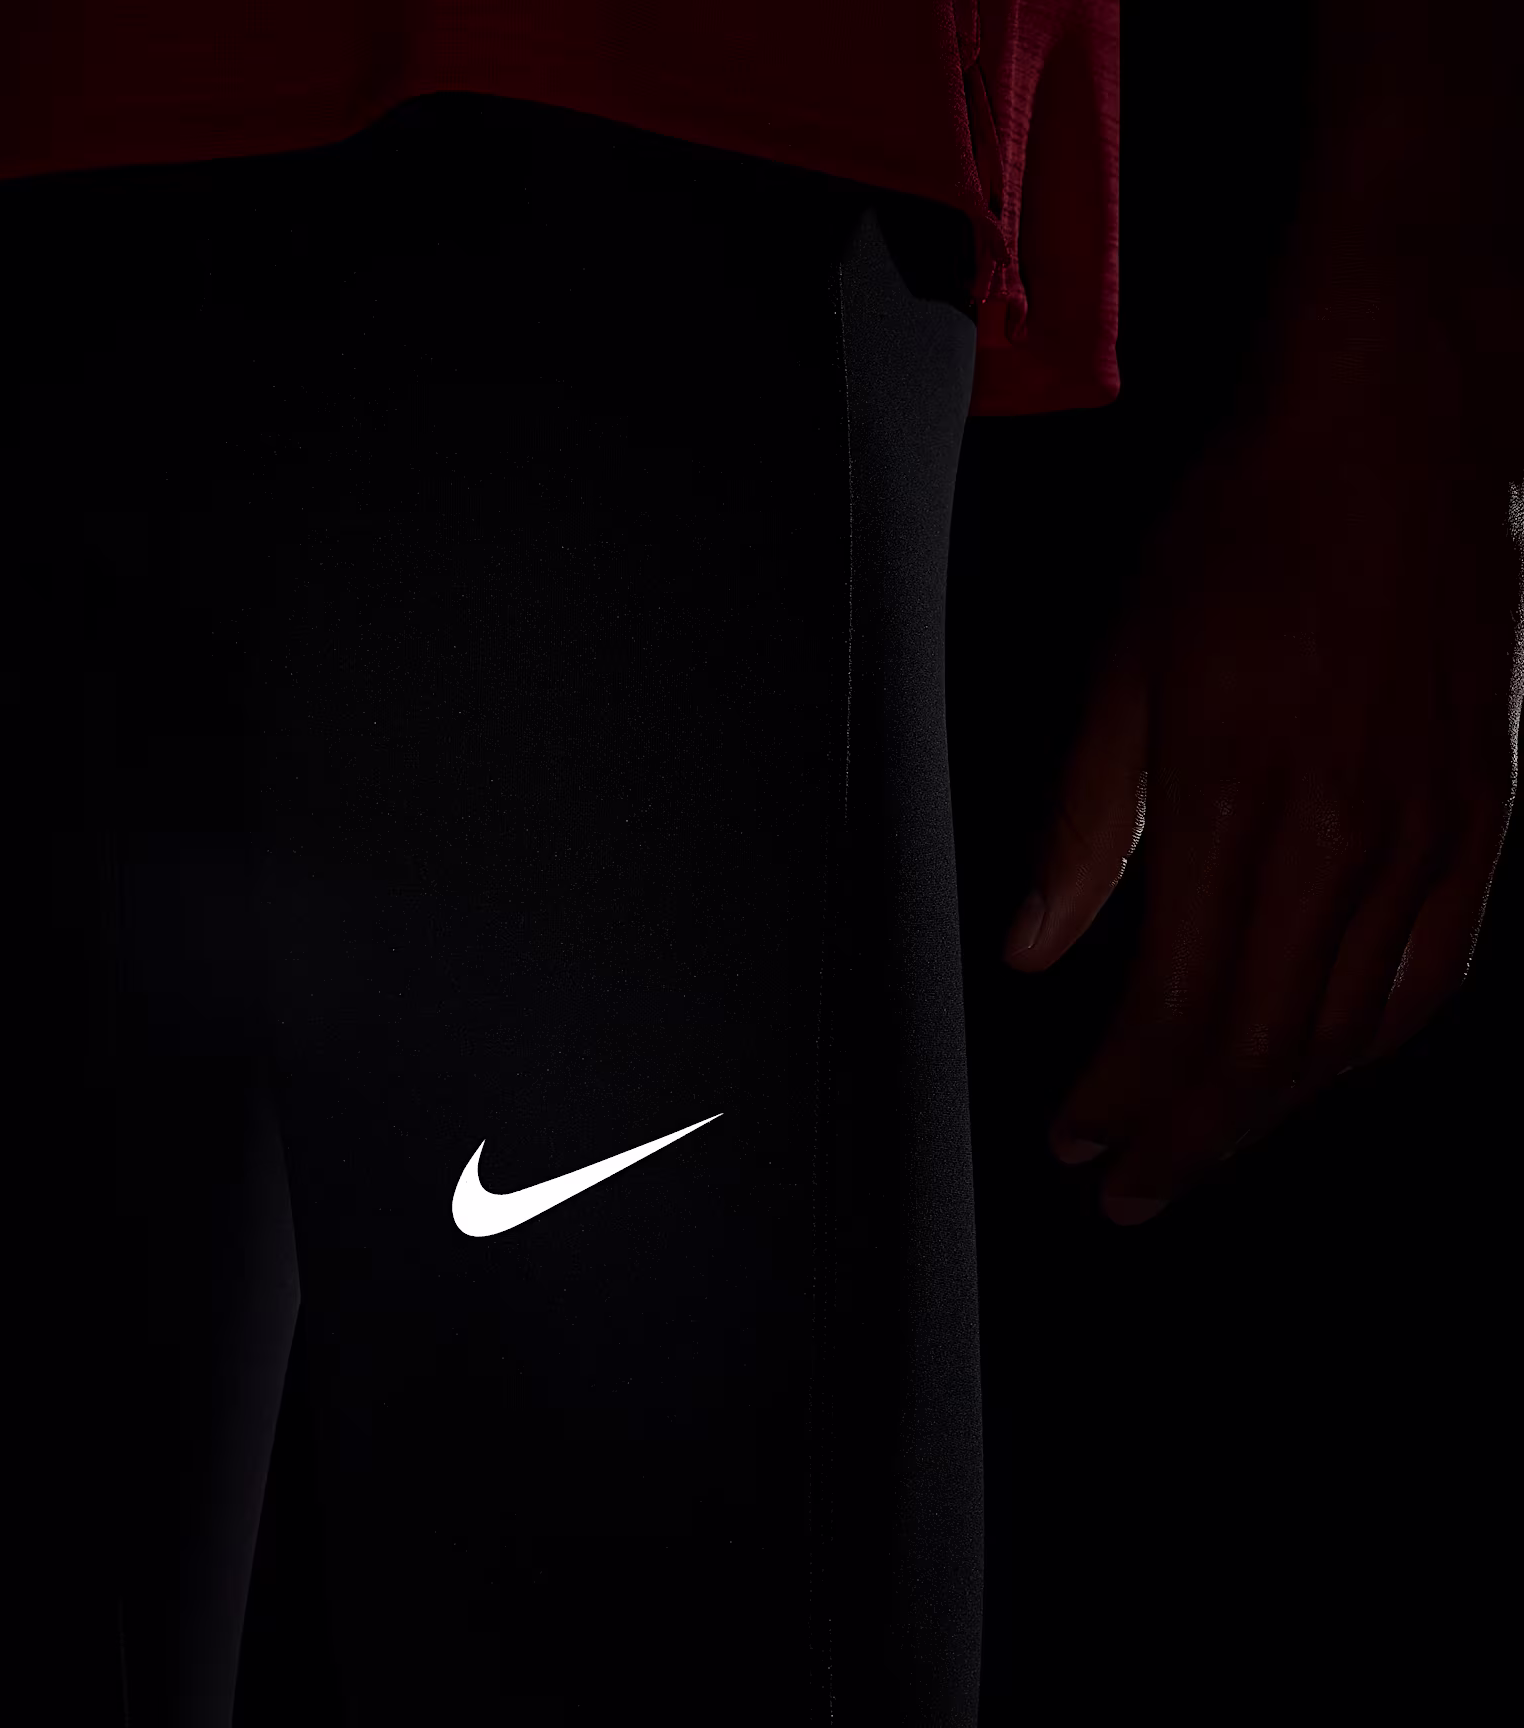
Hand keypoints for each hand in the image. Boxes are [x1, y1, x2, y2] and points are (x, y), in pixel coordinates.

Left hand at [1002, 381, 1522, 1225]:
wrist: (1401, 430)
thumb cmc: (1244, 535)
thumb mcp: (1126, 667)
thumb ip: (1084, 826)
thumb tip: (1035, 949)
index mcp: (1240, 804)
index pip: (1174, 1008)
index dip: (1123, 1095)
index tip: (1078, 1141)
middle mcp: (1346, 839)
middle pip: (1260, 1046)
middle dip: (1186, 1135)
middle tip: (1130, 1193)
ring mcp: (1431, 831)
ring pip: (1347, 1028)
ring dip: (1269, 1112)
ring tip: (1205, 1153)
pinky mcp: (1483, 812)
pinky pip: (1433, 972)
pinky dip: (1368, 1045)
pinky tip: (1321, 1073)